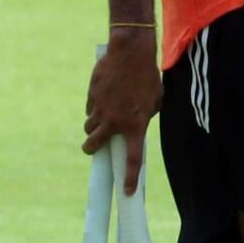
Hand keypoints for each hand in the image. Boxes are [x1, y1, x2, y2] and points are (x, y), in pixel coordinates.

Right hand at [83, 26, 161, 193]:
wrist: (130, 51)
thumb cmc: (147, 74)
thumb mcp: (154, 98)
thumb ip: (145, 114)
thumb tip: (135, 122)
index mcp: (135, 124)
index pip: (132, 158)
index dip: (129, 177)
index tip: (126, 192)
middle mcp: (115, 121)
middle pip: (93, 146)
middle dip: (91, 148)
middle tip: (93, 146)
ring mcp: (101, 109)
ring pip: (89, 127)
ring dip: (93, 126)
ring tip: (101, 116)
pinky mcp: (91, 96)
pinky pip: (90, 108)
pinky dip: (94, 106)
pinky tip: (103, 94)